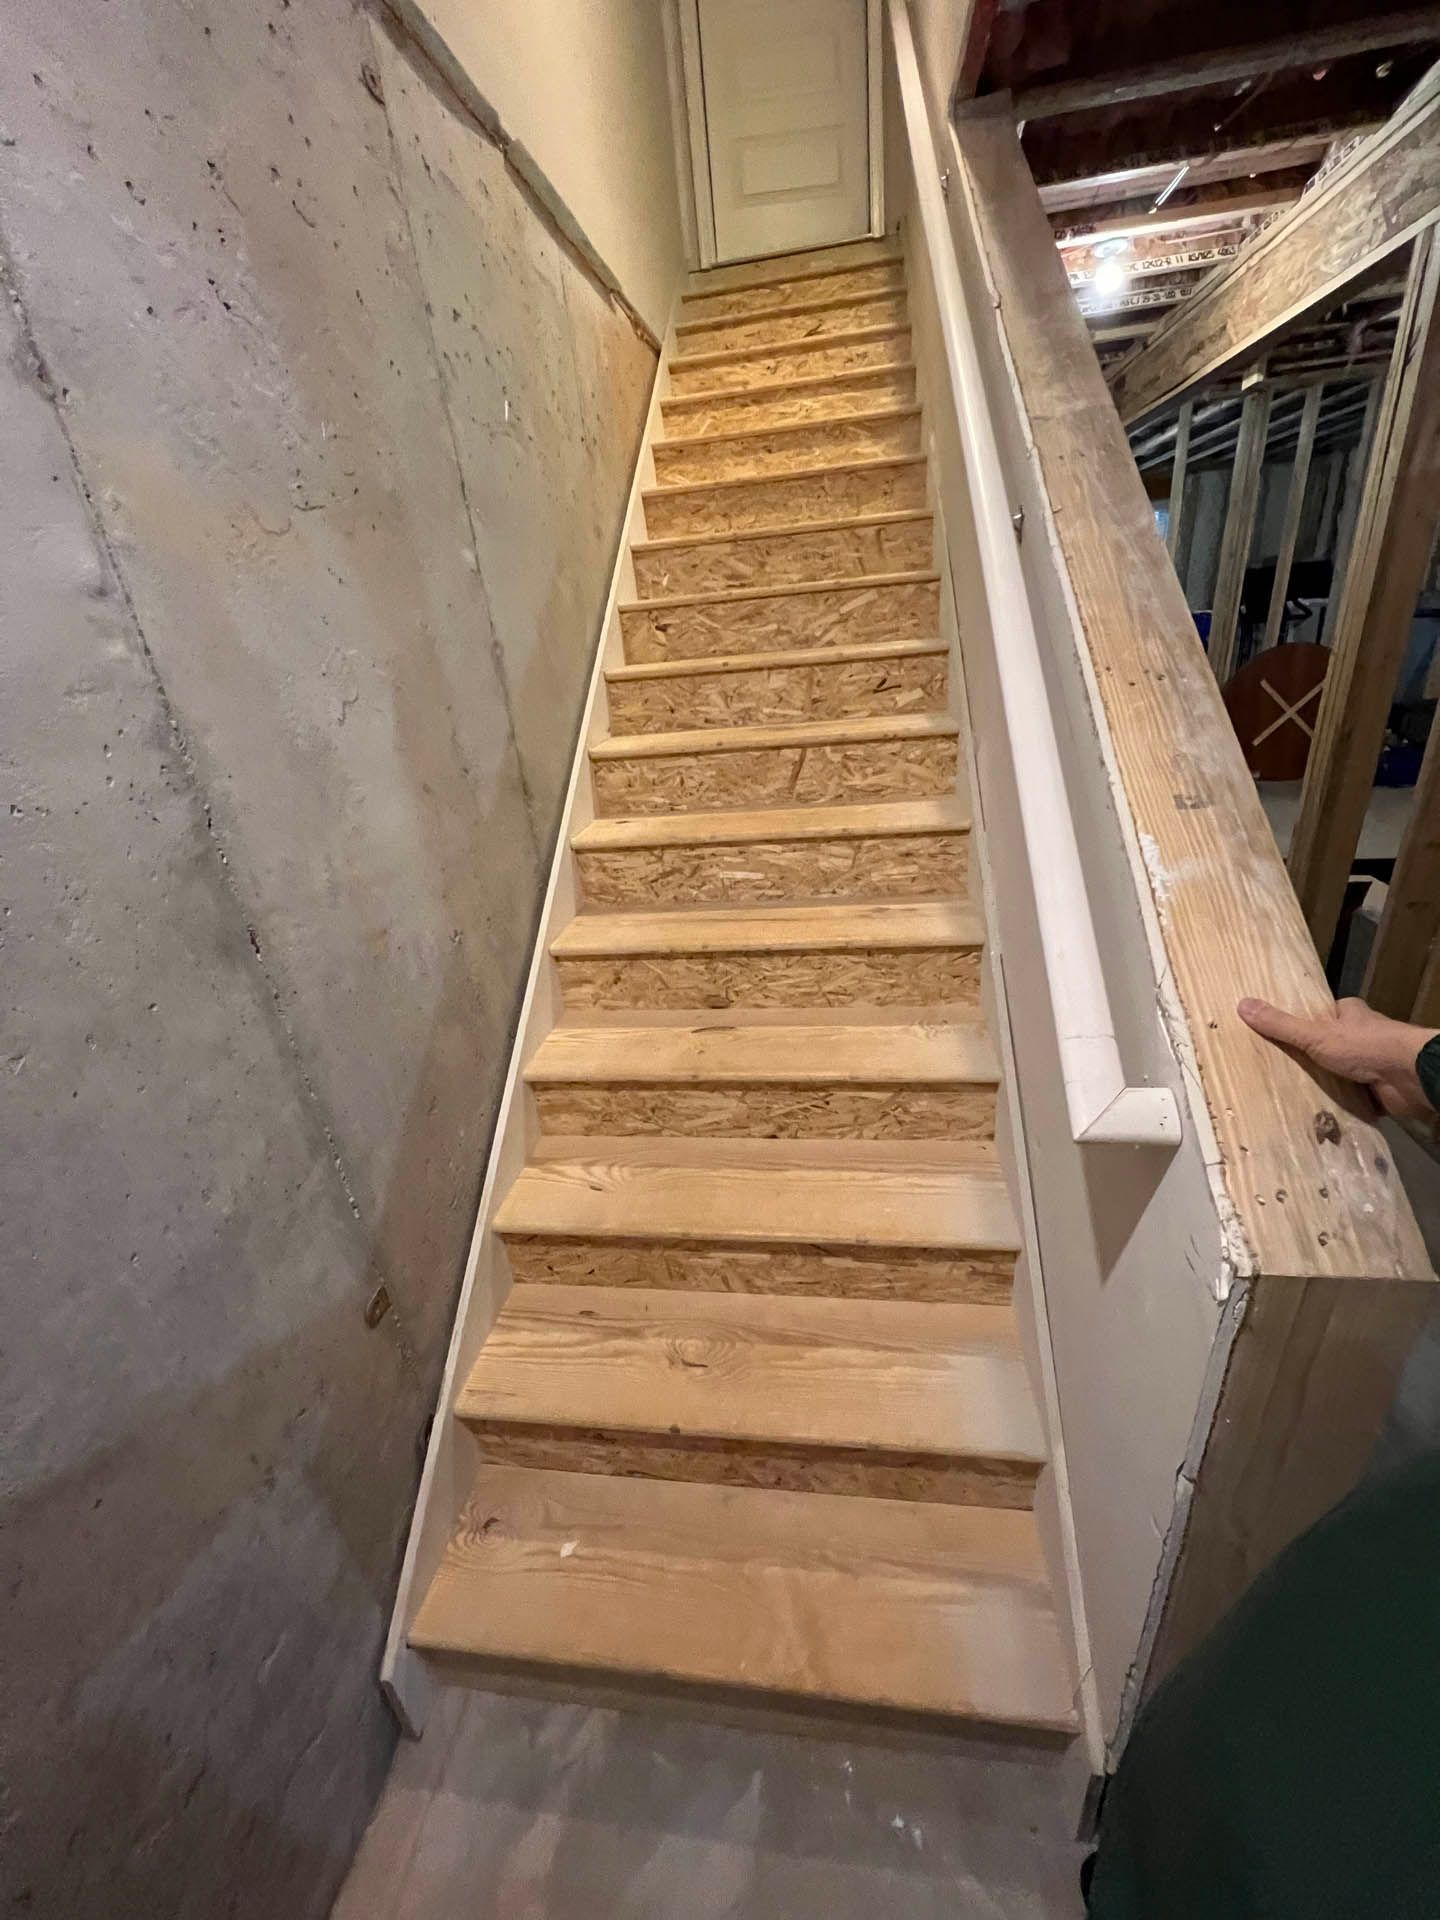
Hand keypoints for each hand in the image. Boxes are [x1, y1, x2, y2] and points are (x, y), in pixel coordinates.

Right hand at [1237, 995, 1437, 1121]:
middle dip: (1313, 1057)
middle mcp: (1363, 1035)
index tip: (1283, 1036)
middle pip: (1332, 1044)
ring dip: (1326, 1082)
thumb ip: (1281, 1026)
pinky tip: (1318, 1112)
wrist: (1409, 1077)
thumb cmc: (1364, 1046)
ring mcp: (1372, 1063)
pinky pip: (1353, 1095)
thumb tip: (1242, 1005)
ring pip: (1342, 1071)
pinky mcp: (1378, 1089)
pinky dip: (1340, 1104)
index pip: (1325, 1014)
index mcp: (1350, 1014)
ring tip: (1291, 1093)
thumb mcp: (1315, 1035)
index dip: (1306, 1024)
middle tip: (1281, 1070)